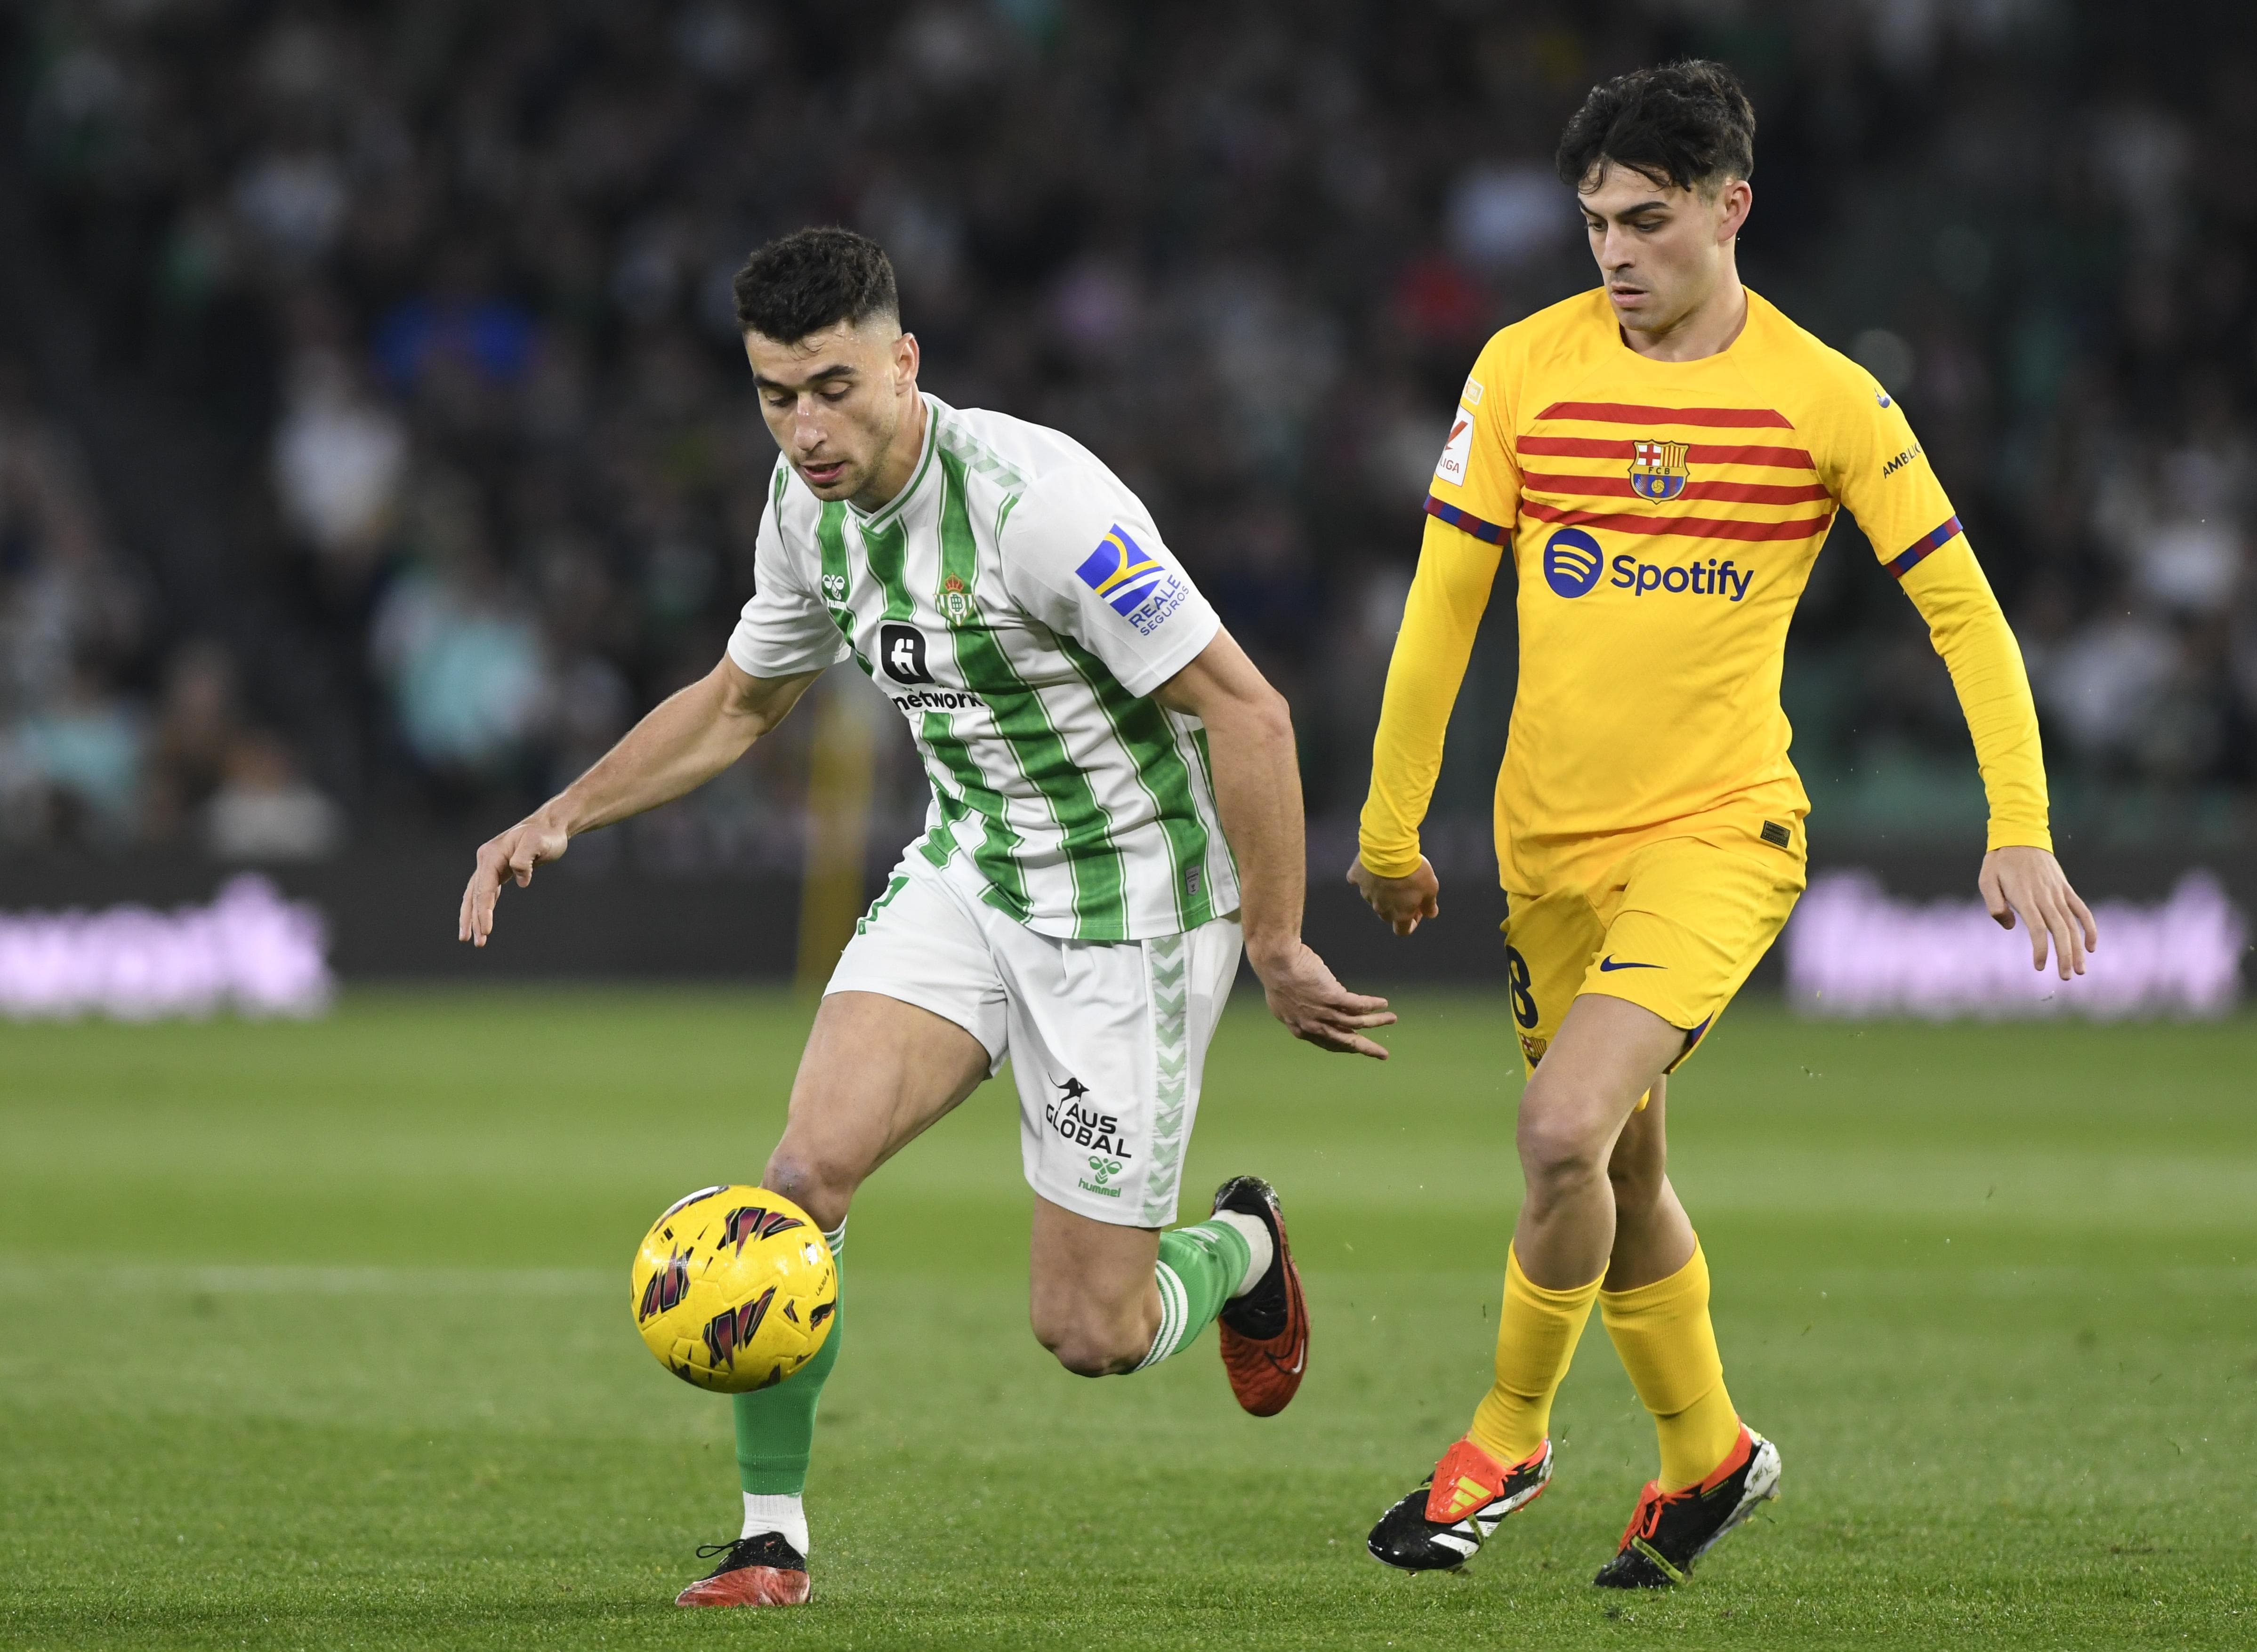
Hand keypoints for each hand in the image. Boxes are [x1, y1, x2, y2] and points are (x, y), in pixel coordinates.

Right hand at [459, 809, 571, 945]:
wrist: (549, 826)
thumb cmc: (545, 835)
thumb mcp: (537, 843)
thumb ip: (525, 859)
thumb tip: (521, 880)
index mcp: (491, 855)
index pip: (483, 888)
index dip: (483, 910)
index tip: (486, 930)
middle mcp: (486, 860)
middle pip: (475, 895)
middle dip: (474, 919)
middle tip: (478, 943)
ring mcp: (491, 866)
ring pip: (476, 896)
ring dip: (473, 917)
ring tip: (470, 940)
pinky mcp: (499, 871)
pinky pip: (486, 892)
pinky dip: (482, 907)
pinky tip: (480, 923)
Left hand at [1248, 940, 1396, 1058]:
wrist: (1275, 961)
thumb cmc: (1277, 973)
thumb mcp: (1286, 999)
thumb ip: (1302, 1007)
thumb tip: (1318, 1002)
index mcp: (1301, 1028)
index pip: (1329, 1043)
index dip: (1345, 1045)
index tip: (1357, 1045)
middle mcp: (1313, 1025)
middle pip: (1346, 1040)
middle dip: (1367, 1048)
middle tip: (1383, 1054)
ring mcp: (1323, 1012)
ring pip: (1357, 1023)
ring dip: (1377, 1022)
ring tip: (1392, 1019)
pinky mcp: (1332, 997)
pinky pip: (1358, 1005)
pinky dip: (1373, 1005)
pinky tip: (1384, 1003)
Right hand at [1346, 854, 1440, 935]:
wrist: (1390, 851)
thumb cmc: (1412, 871)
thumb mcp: (1430, 888)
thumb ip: (1430, 904)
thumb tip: (1430, 913)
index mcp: (1400, 914)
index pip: (1403, 930)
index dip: (1411, 924)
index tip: (1417, 913)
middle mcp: (1381, 908)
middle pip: (1388, 915)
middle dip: (1397, 907)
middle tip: (1406, 892)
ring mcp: (1366, 893)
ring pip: (1375, 898)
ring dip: (1383, 892)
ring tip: (1392, 875)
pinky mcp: (1356, 878)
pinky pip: (1359, 880)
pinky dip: (1366, 877)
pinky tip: (1373, 868)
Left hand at [1978, 846, 2097, 979]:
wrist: (2020, 836)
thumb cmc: (1999, 862)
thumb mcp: (1986, 880)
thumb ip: (1994, 905)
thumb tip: (2009, 926)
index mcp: (2025, 897)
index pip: (2036, 928)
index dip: (2040, 948)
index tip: (2040, 966)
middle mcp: (2045, 897)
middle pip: (2059, 930)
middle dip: (2064, 955)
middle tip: (2065, 977)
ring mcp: (2058, 893)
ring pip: (2072, 924)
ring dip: (2077, 948)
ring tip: (2079, 970)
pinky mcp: (2066, 889)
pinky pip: (2082, 910)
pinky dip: (2089, 927)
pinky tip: (2091, 946)